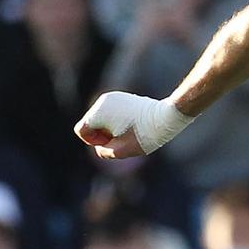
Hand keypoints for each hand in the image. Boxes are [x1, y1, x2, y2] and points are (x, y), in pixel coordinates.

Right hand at [75, 91, 190, 158]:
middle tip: (122, 139)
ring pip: (103, 117)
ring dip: (112, 128)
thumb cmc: (145, 134)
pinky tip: (135, 126)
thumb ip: (104, 152)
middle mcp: (103, 101)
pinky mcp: (125, 97)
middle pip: (92, 123)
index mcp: (98, 112)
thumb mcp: (122, 150)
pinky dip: (120, 121)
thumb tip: (100, 147)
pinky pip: (114, 112)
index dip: (92, 141)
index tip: (110, 143)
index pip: (82, 130)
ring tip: (130, 132)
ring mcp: (115, 97)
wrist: (167, 117)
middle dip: (103, 134)